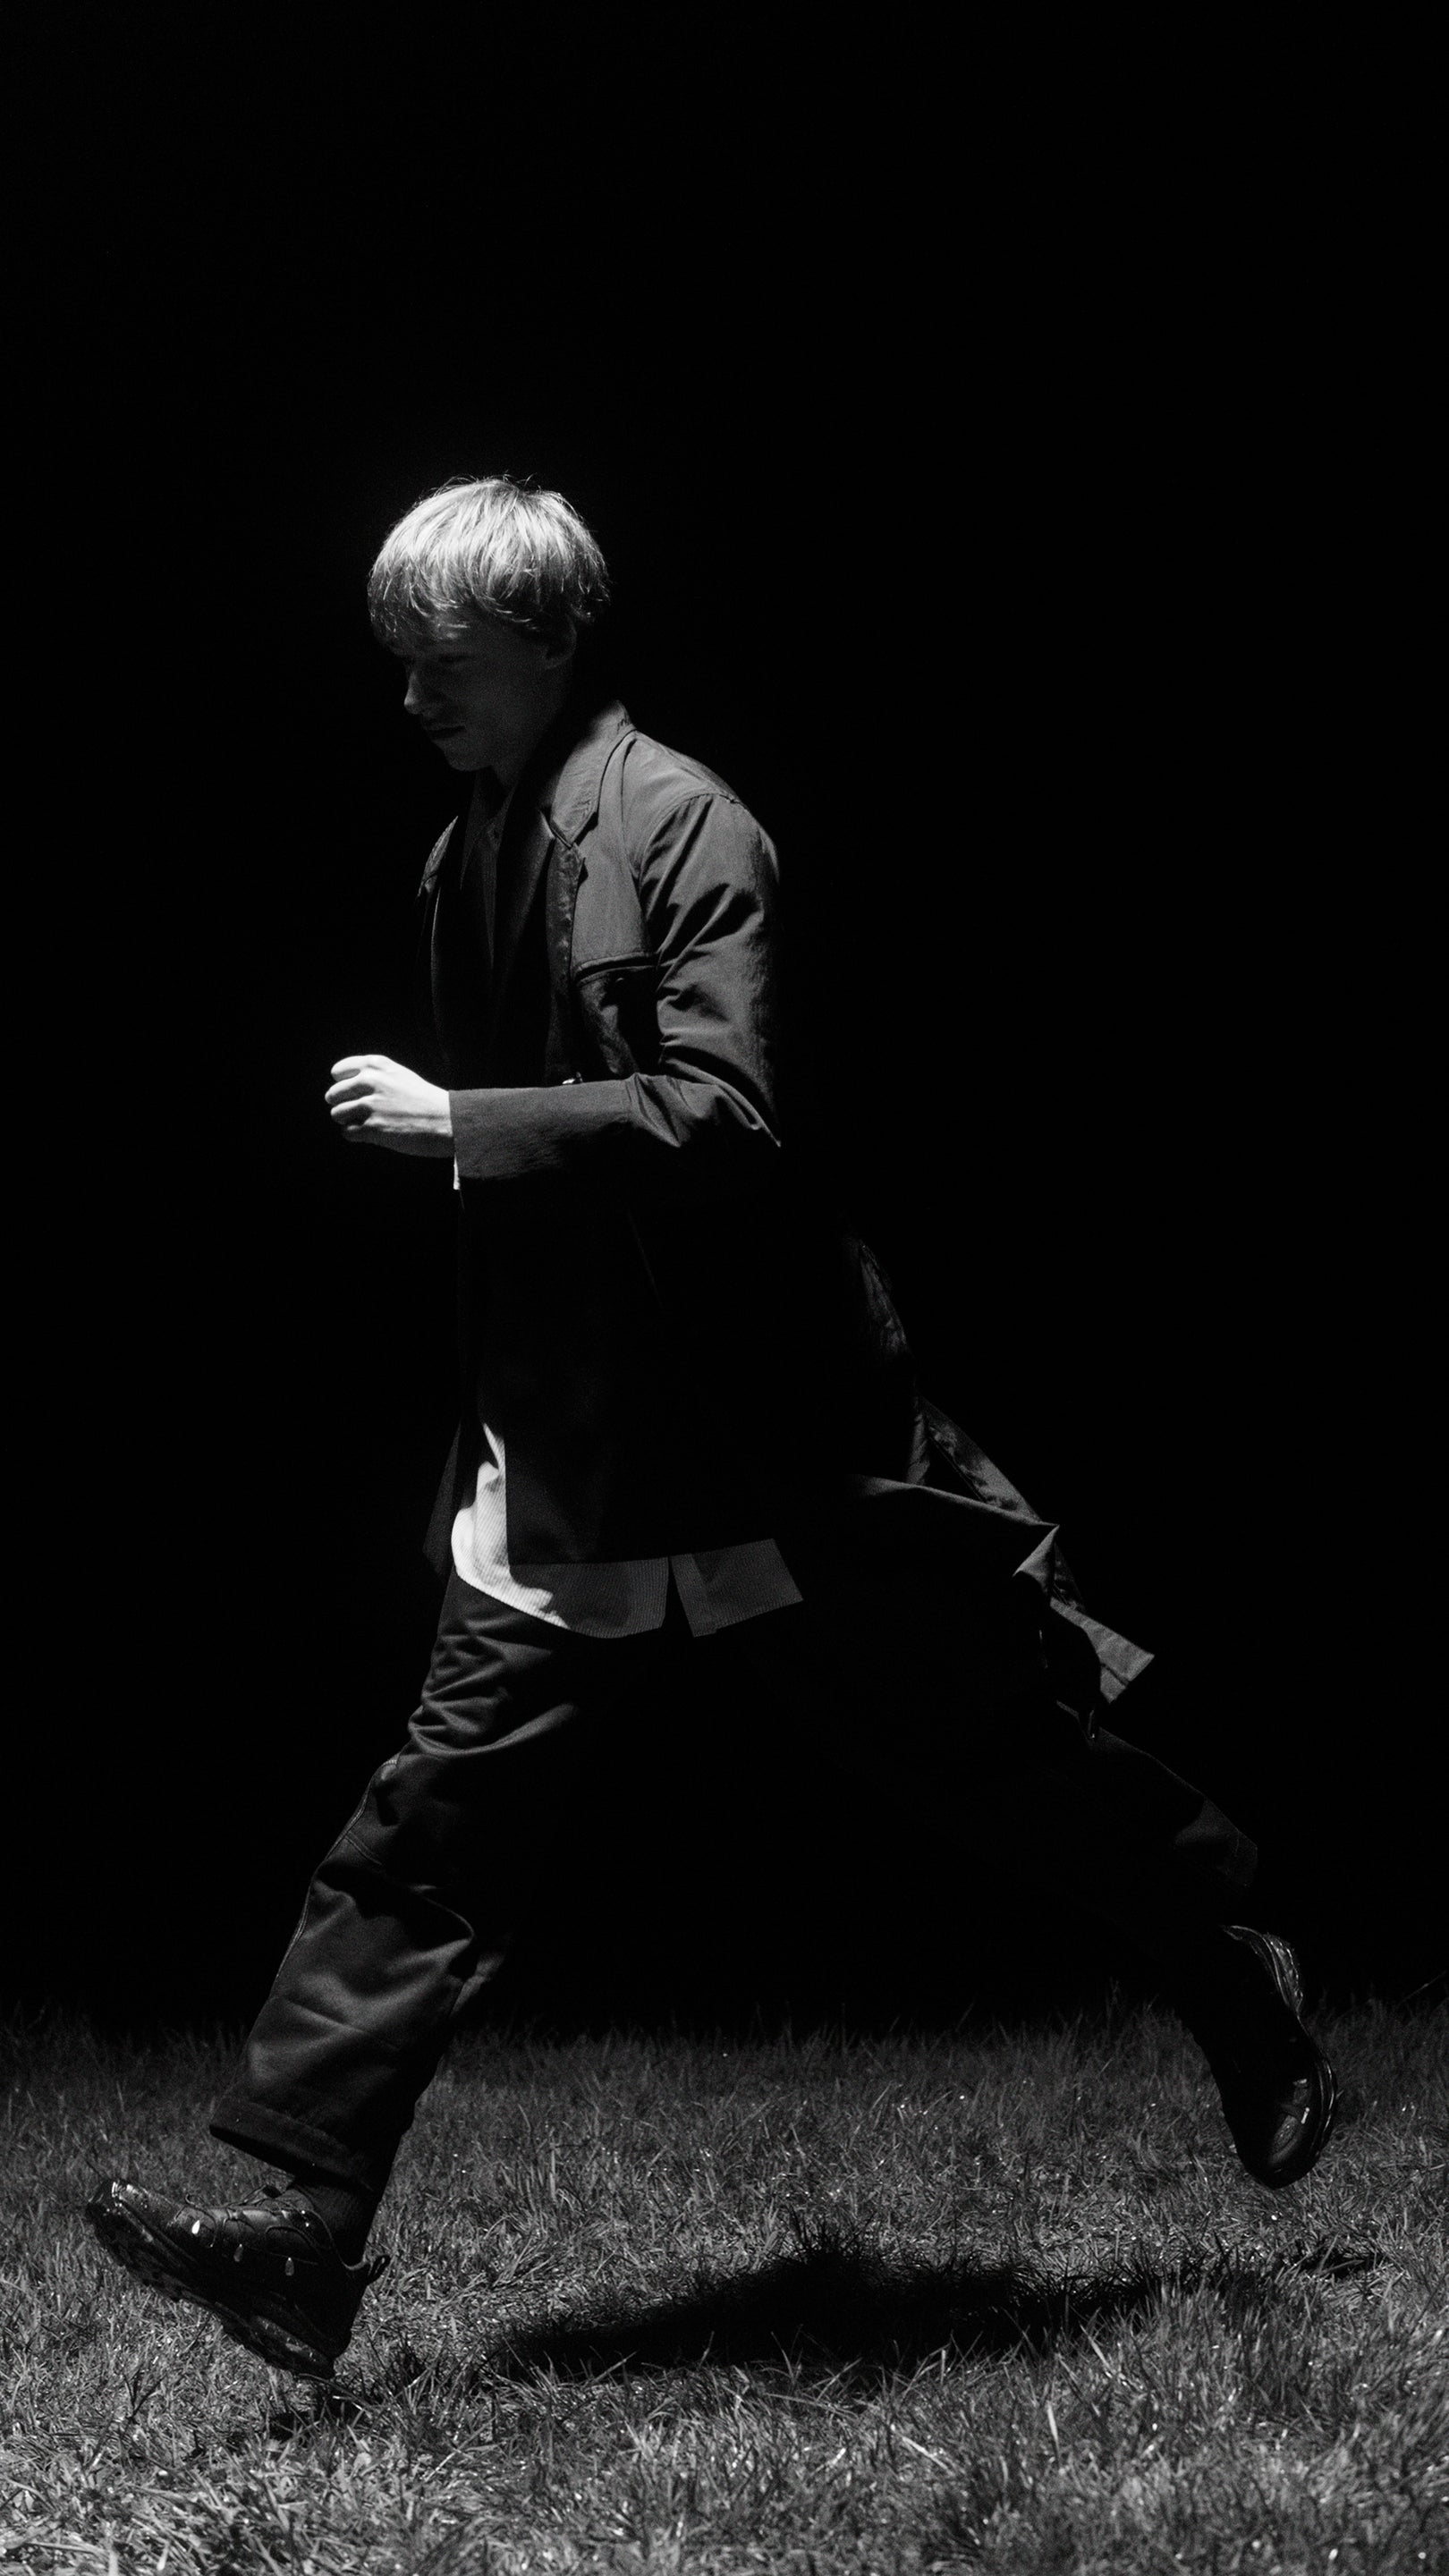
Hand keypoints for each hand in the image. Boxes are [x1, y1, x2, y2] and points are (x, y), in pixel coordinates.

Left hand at [326, 1054, 453, 1156]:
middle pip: (333, 1094)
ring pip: (337, 1114)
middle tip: (360, 1113)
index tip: (353, 1094)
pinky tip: (371, 1134)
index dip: (342, 1084)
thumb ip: (375, 1076)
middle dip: (342, 1105)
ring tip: (367, 1124)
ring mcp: (370, 1105)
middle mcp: (370, 1081)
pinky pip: (346, 1133)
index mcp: (377, 1065)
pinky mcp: (372, 1128)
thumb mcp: (400, 1076)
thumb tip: (346, 1088)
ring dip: (348, 1122)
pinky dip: (355, 1135)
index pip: (338, 1071)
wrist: (448, 1120)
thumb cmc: (426, 1100)